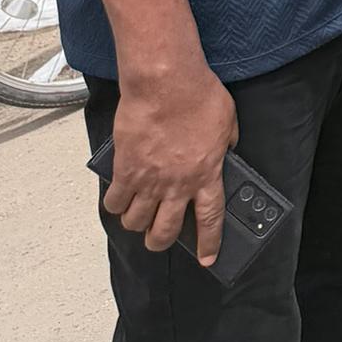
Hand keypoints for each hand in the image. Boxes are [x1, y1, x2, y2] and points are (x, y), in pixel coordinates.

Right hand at [104, 59, 238, 261]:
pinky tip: (118, 197)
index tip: (207, 258)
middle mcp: (177, 185)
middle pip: (164, 232)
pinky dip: (114, 204)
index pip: (210, 219)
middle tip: (156, 238)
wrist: (165, 83)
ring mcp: (149, 180)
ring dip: (135, 223)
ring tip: (136, 215)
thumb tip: (223, 152)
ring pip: (135, 222)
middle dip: (159, 241)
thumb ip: (225, 144)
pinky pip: (114, 201)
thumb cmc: (197, 95)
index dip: (209, 242)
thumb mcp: (228, 121)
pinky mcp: (125, 170)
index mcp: (206, 174)